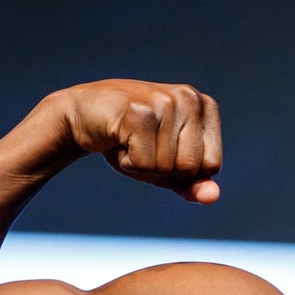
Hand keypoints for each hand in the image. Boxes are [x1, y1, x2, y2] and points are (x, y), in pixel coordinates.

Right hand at [55, 79, 222, 202]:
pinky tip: (117, 138)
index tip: (161, 148)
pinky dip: (127, 163)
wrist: (81, 115)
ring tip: (129, 139)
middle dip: (162, 168)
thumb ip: (192, 183)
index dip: (182, 170)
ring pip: (166, 167)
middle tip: (142, 143)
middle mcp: (189, 98)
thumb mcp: (167, 165)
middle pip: (191, 168)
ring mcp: (164, 102)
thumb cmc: (129, 140)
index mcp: (205, 106)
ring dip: (142, 165)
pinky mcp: (139, 111)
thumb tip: (212, 197)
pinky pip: (144, 164)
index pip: (212, 165)